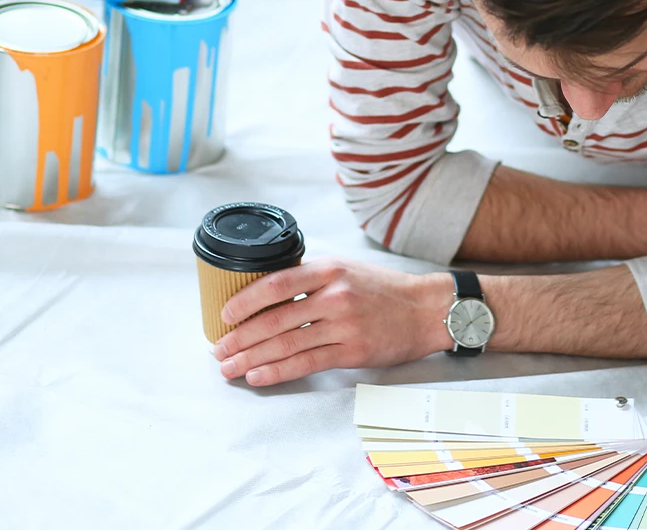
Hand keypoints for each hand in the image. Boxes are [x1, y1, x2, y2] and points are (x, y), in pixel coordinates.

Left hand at [211, 258, 447, 385]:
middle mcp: (335, 296)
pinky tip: (258, 376)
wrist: (428, 310)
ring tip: (229, 367)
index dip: (244, 301)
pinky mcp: (352, 351)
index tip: (224, 315)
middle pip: (274, 319)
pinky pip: (306, 363)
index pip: (275, 284)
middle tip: (219, 350)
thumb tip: (268, 295)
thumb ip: (313, 278)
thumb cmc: (387, 290)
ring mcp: (344, 325)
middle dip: (240, 338)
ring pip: (285, 344)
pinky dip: (277, 371)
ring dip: (250, 358)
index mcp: (329, 270)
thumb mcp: (348, 270)